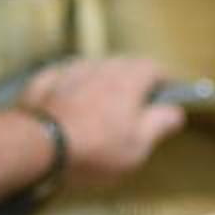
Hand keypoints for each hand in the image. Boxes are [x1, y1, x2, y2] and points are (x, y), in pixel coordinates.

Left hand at [24, 56, 186, 188]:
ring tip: (100, 105)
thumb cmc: (95, 149)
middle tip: (134, 104)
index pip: (154, 68)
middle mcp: (101, 66)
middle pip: (124, 65)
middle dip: (132, 80)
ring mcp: (69, 70)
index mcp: (129, 79)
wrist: (38, 147)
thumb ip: (160, 124)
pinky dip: (72, 86)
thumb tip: (176, 112)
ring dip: (101, 81)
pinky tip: (69, 102)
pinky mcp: (43, 80)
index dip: (163, 81)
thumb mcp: (139, 146)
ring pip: (93, 68)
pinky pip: (65, 77)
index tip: (166, 94)